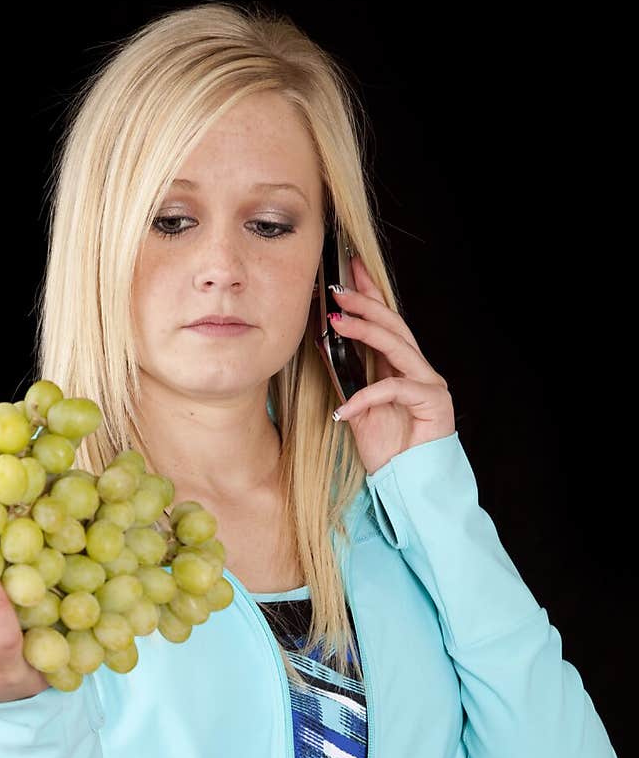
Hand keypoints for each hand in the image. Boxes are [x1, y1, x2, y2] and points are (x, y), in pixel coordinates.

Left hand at [328, 253, 454, 475]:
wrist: (407, 486)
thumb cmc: (387, 453)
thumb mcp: (355, 410)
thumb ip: (346, 379)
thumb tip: (323, 346)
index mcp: (402, 369)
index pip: (386, 324)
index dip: (369, 295)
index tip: (348, 271)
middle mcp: (419, 371)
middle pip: (393, 326)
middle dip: (365, 303)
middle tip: (336, 289)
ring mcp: (430, 383)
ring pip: (397, 346)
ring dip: (365, 330)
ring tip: (335, 321)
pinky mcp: (434, 401)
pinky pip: (394, 388)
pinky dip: (365, 396)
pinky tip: (343, 409)